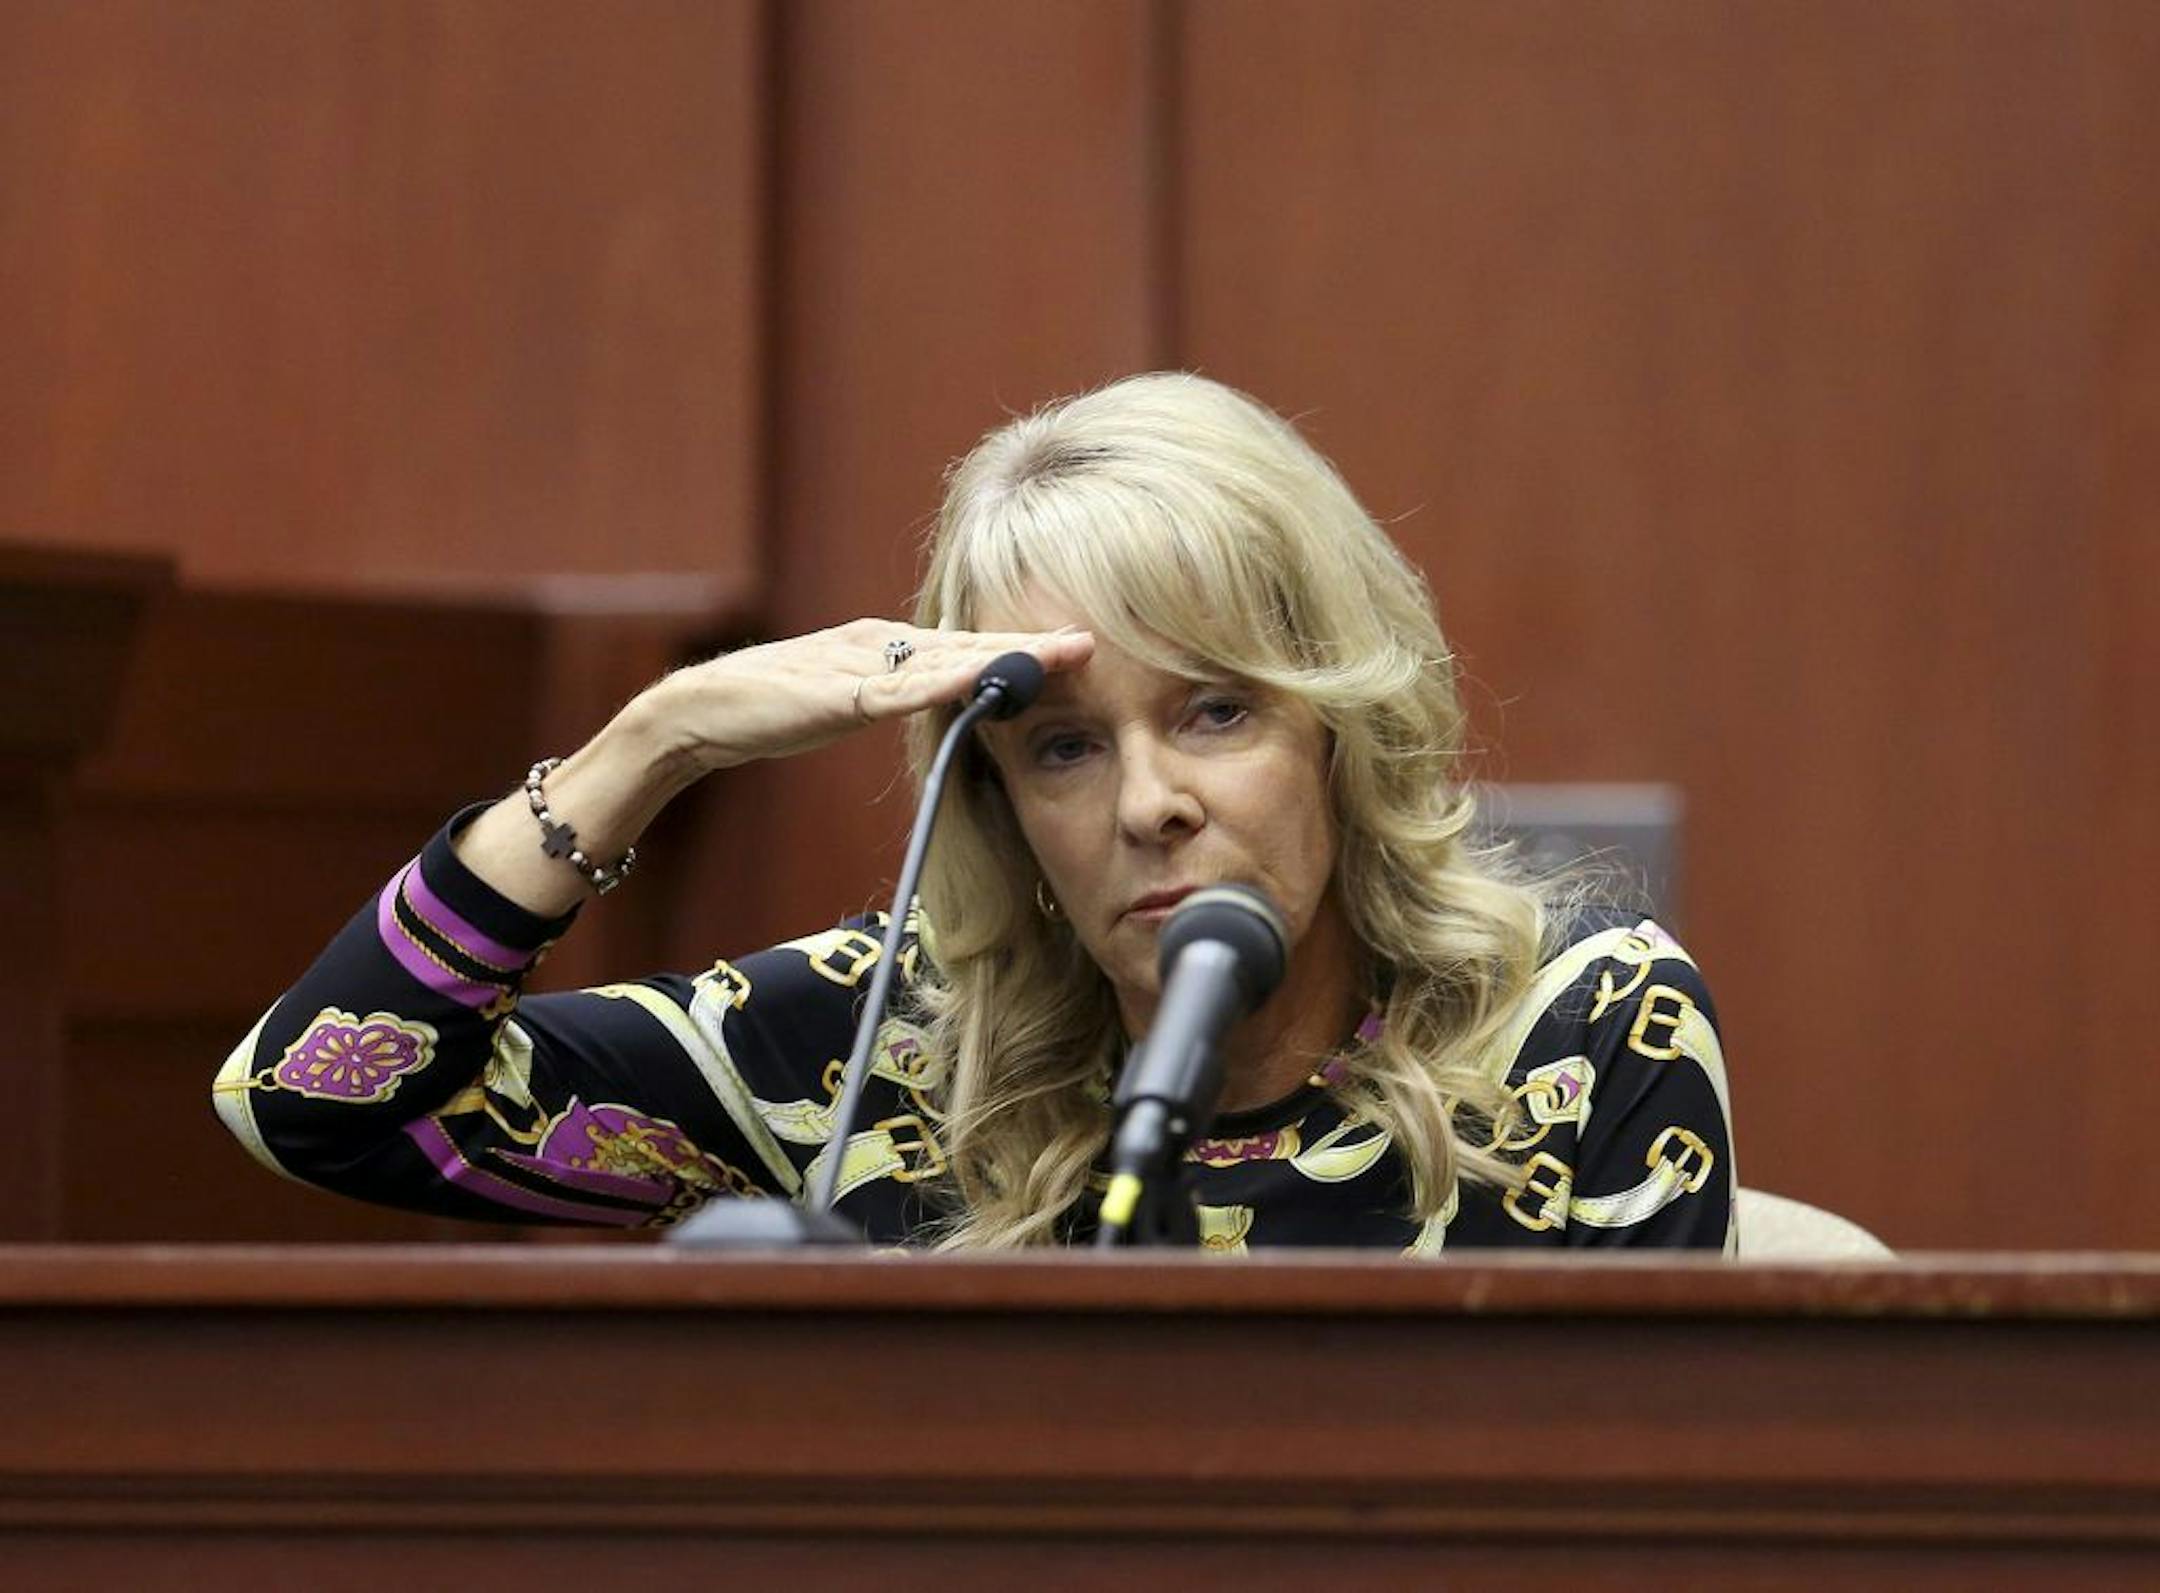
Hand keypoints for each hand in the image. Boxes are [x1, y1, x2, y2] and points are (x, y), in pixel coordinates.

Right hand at [661, 618, 1094, 769]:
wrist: (699, 712)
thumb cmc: (770, 709)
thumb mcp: (847, 701)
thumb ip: (891, 697)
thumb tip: (940, 702)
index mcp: (885, 646)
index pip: (965, 647)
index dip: (1022, 647)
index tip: (1076, 646)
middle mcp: (879, 644)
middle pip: (968, 644)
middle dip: (1031, 644)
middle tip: (1093, 639)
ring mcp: (859, 665)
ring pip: (946, 660)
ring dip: (1006, 657)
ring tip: (1059, 653)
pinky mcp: (836, 692)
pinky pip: (899, 689)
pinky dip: (944, 683)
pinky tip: (982, 680)